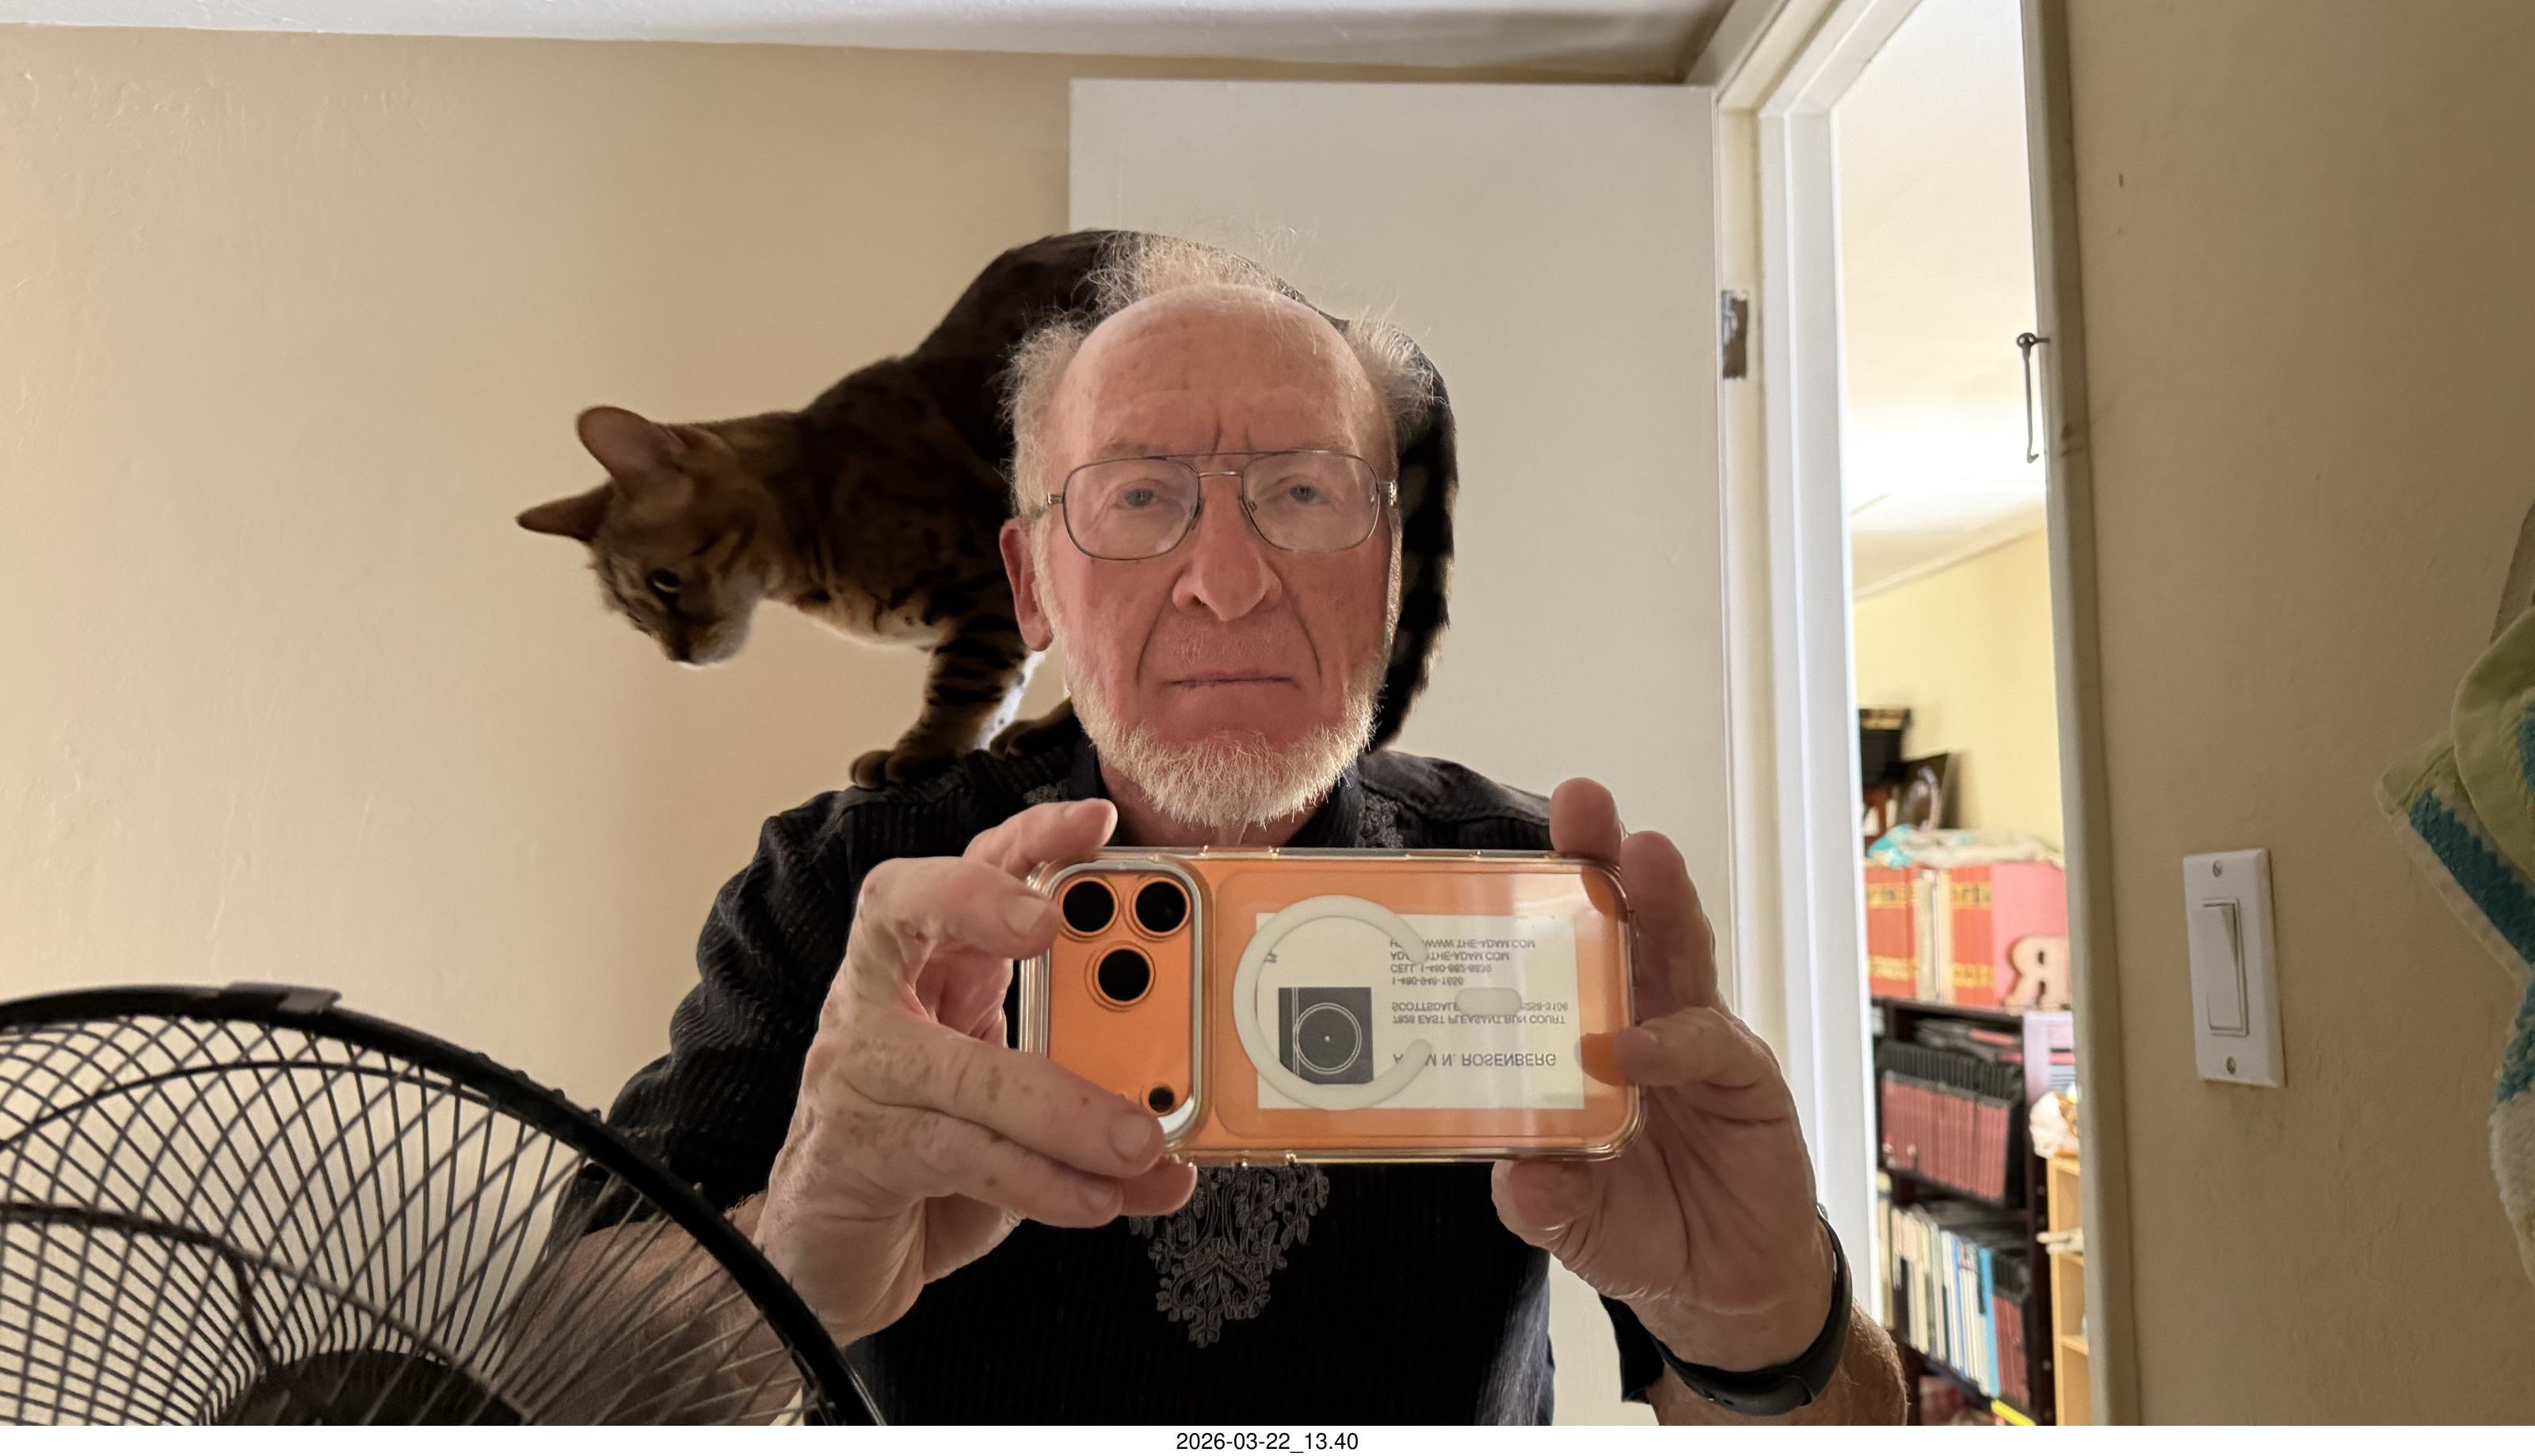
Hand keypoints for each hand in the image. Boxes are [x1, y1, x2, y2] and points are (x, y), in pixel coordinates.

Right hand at [749, 798, 1198, 1344]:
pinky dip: (1040, 1182)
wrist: (833, 1254)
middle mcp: (878, 999)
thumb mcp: (1017, 1099)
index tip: (1096, 823)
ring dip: (1063, 1108)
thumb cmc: (931, 1157)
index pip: (971, 870)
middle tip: (1055, 925)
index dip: (1028, 839)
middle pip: (912, 914)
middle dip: (986, 905)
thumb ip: (1088, 1082)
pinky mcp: (854, 1152)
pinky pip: (959, 1154)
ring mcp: (856, 1074)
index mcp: (930, 963)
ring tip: (1140, 1136)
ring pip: (964, 1072)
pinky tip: (1097, 1200)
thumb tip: (1186, 1110)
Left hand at [1491, 779, 1834, 1371]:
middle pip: (1620, 923)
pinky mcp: (1743, 1077)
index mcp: (1581, 1033)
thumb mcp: (1570, 1221)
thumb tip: (1514, 1178)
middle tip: (1582, 802)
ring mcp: (1690, 1040)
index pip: (1555, 950)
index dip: (1536, 898)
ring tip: (1642, 853)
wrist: (1719, 1285)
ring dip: (1660, 901)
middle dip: (1601, 857)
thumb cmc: (1634, 1226)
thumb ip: (1542, 1200)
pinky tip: (1641, 1046)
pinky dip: (1675, 1040)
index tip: (1493, 852)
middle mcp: (1635, 1018)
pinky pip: (1711, 1043)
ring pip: (1677, 952)